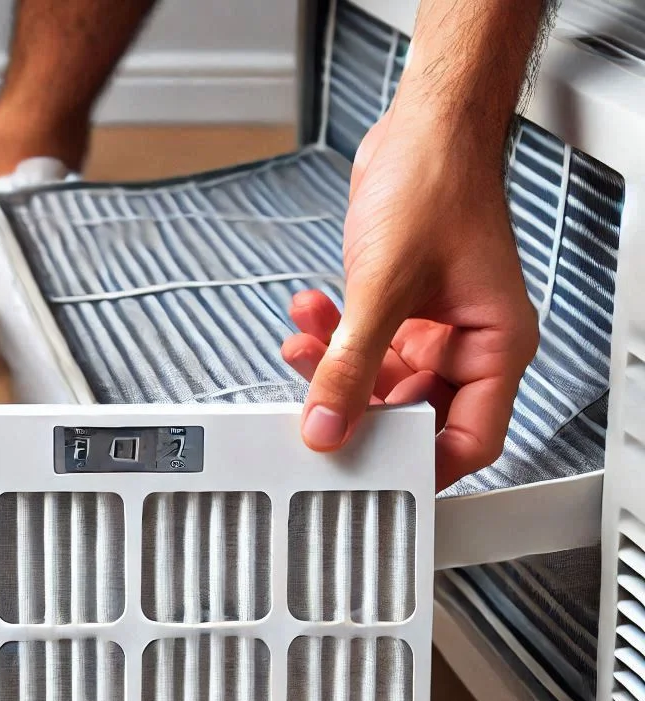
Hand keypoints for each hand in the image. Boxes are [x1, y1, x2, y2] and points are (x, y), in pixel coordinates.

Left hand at [282, 104, 537, 490]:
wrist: (422, 128)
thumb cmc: (437, 182)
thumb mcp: (385, 287)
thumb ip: (351, 364)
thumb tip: (328, 423)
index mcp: (494, 347)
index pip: (468, 439)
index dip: (422, 465)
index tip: (374, 477)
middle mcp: (466, 345)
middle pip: (411, 415)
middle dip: (358, 409)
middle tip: (319, 410)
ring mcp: (431, 330)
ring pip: (376, 381)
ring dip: (333, 367)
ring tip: (301, 347)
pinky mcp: (399, 312)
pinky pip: (360, 346)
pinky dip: (330, 336)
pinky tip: (309, 314)